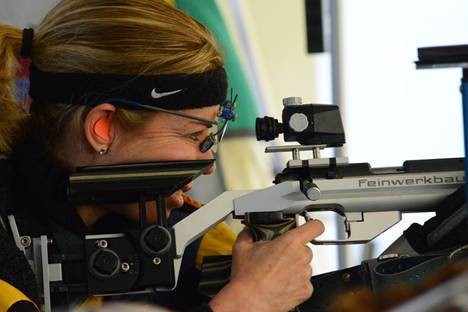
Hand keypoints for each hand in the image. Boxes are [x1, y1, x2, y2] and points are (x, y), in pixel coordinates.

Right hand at [209, 220, 324, 311]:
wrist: (249, 300)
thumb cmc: (248, 277)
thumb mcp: (242, 247)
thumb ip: (249, 233)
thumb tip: (249, 232)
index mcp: (290, 242)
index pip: (315, 227)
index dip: (313, 225)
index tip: (310, 227)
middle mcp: (301, 257)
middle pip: (305, 248)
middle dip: (293, 251)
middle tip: (278, 257)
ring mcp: (305, 275)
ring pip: (304, 266)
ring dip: (294, 267)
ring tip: (277, 273)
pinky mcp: (306, 290)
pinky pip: (304, 282)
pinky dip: (295, 283)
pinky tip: (281, 283)